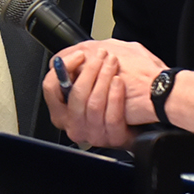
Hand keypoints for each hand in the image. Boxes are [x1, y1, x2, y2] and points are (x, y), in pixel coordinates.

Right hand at [41, 38, 164, 148]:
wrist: (143, 111)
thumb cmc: (113, 96)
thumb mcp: (88, 80)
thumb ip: (72, 72)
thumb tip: (60, 59)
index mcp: (61, 111)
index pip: (50, 87)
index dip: (63, 68)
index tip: (79, 55)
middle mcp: (74, 125)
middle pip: (75, 95)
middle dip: (90, 70)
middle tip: (101, 54)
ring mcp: (93, 134)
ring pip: (93, 104)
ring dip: (104, 79)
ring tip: (113, 63)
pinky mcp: (113, 138)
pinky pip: (111, 117)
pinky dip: (115, 96)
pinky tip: (119, 82)